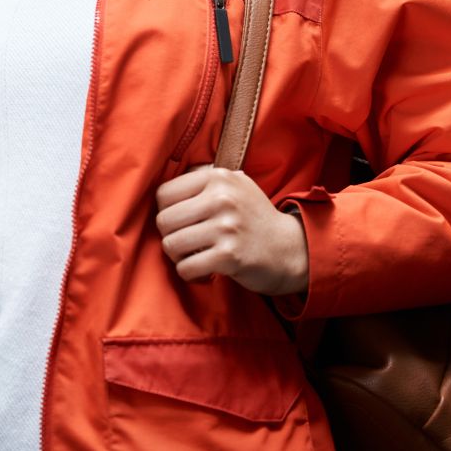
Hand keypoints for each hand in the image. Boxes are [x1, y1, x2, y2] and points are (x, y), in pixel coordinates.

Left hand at [155, 166, 307, 296]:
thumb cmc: (252, 217)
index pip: (164, 193)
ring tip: (194, 256)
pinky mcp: (229, 256)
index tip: (182, 222)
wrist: (288, 248)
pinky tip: (204, 270)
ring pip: (171, 245)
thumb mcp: (234, 184)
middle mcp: (222, 198)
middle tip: (187, 242)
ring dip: (178, 257)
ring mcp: (226, 227)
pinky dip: (189, 273)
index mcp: (218, 177)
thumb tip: (162, 187)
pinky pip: (185, 268)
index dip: (166, 211)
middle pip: (164, 220)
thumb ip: (202, 178)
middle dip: (170, 236)